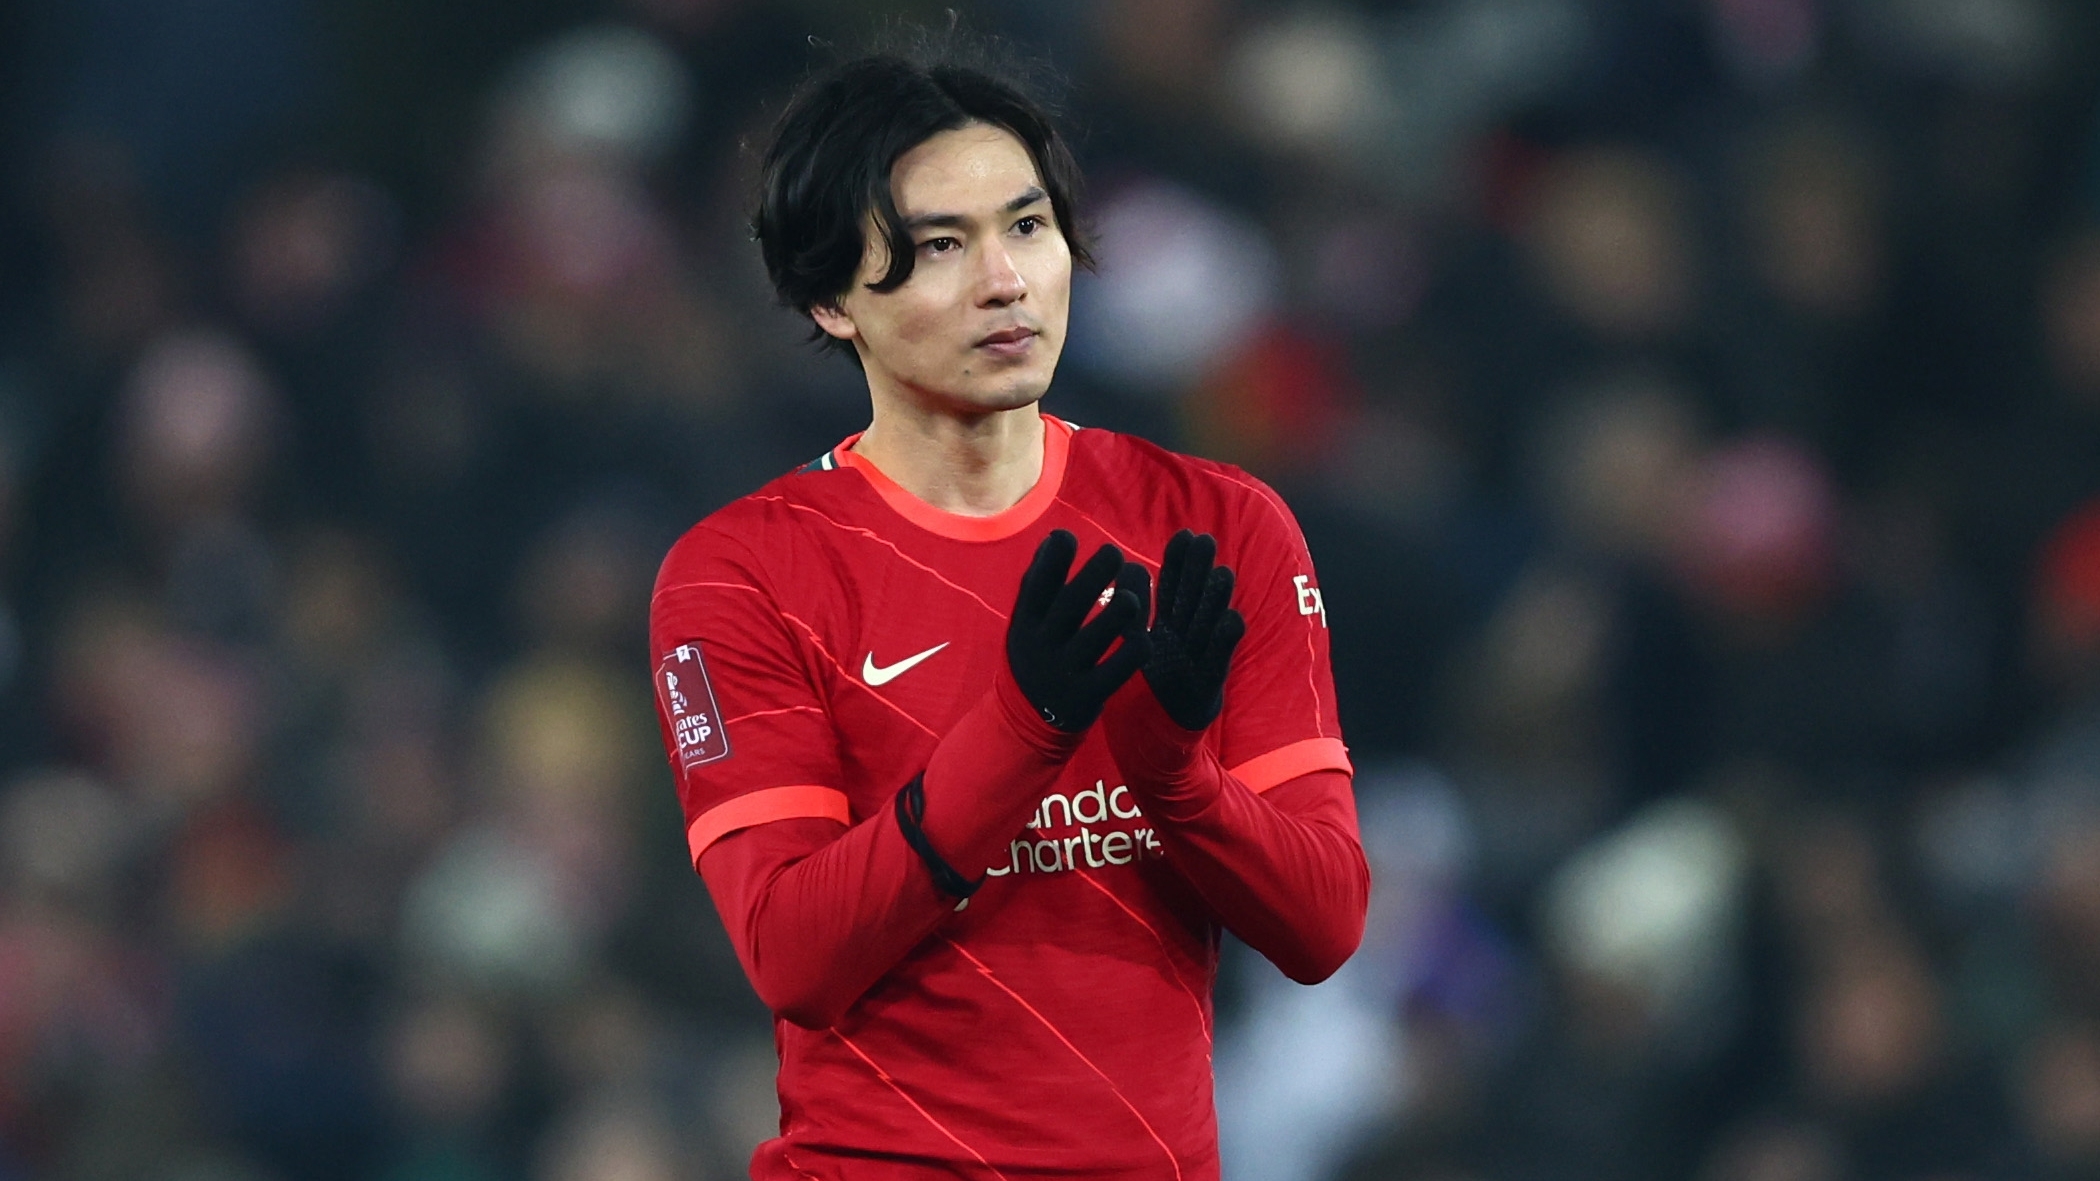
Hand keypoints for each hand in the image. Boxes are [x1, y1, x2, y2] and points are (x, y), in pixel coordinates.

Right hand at [1006, 530, 1151, 731]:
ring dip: (1121, 609)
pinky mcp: (1088, 696)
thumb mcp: (1027, 623)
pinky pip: (1120, 668)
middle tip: (1114, 552)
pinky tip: (1144, 638)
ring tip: (1132, 597)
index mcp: (1024, 624)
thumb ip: (1039, 584)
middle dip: (1095, 573)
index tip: (1068, 537)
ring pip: (1100, 634)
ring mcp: (1065, 673)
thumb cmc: (1036, 655)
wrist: (1030, 721)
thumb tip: (1055, 537)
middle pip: (1071, 604)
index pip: (1036, 585)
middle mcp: (1042, 647)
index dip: (1052, 558)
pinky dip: (1135, 648)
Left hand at [1142, 530, 1245, 730]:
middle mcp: (1186, 638)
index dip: (1178, 563)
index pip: (1173, 588)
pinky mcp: (1208, 685)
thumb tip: (1129, 567)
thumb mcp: (1138, 645)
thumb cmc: (1151, 686)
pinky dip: (1224, 641)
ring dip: (1216, 600)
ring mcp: (1199, 659)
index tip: (1185, 534)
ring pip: (1209, 624)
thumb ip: (1134, 610)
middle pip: (1194, 599)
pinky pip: (1218, 660)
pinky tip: (1232, 618)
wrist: (1161, 734)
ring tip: (1222, 573)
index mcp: (1167, 627)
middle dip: (1200, 571)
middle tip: (1206, 541)